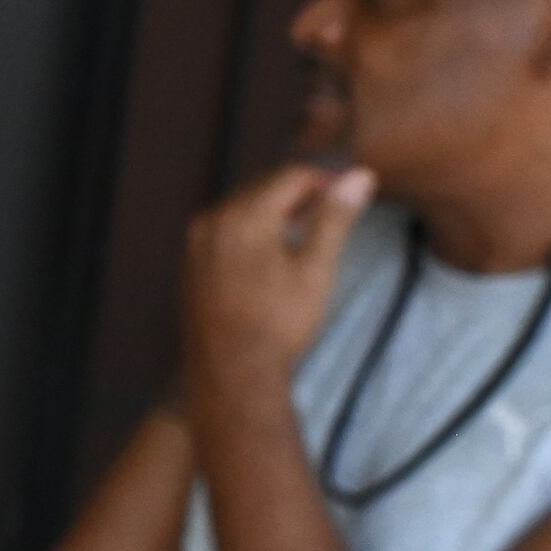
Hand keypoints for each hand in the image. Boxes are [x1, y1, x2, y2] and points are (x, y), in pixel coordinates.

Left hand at [184, 161, 376, 399]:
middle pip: (264, 187)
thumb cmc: (279, 326)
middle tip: (332, 210)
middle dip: (300, 193)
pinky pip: (225, 229)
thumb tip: (359, 176)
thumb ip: (335, 218)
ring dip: (275, 209)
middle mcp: (213, 221)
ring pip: (243, 207)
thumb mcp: (316, 270)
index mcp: (244, 217)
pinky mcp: (191, 262)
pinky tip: (272, 252)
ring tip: (307, 230)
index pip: (290, 176)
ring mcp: (197, 242)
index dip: (325, 179)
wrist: (232, 374)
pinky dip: (251, 229)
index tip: (349, 193)